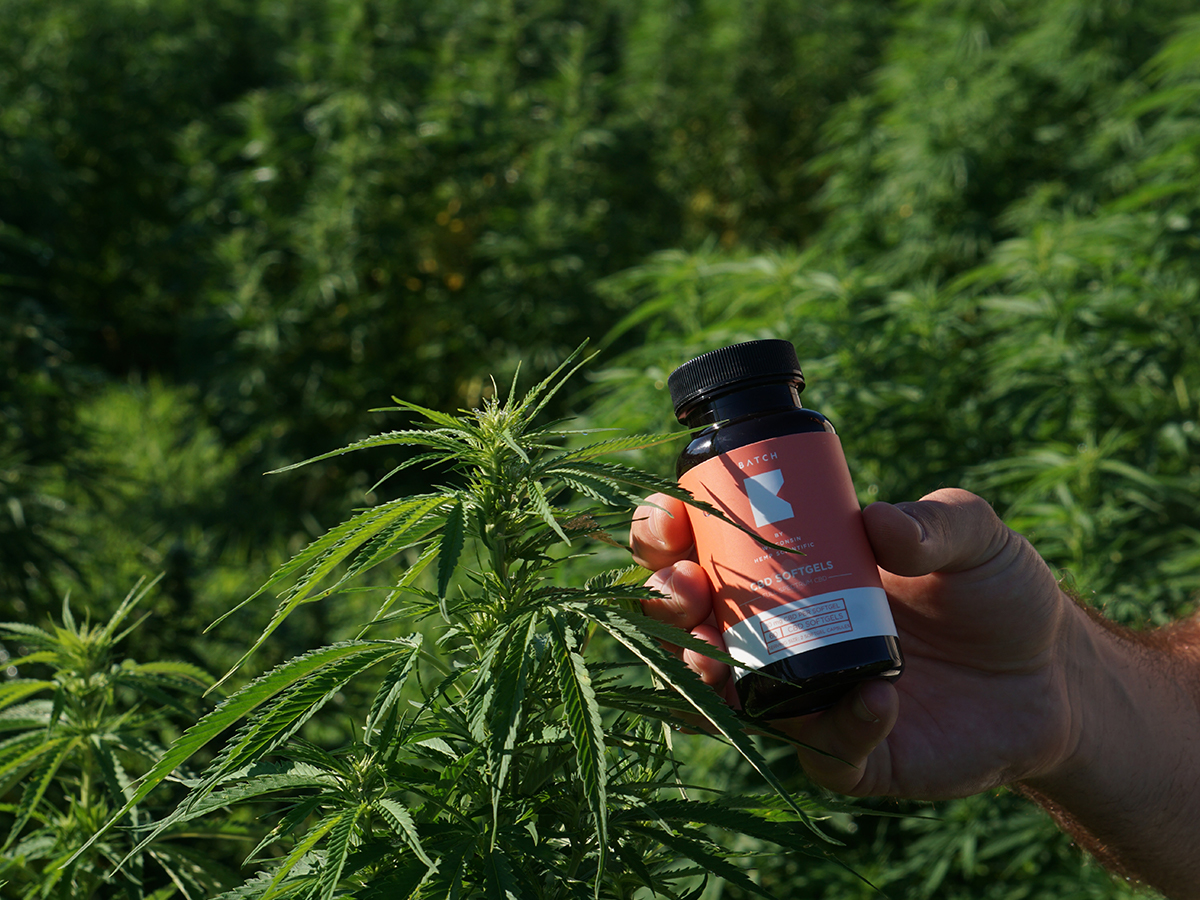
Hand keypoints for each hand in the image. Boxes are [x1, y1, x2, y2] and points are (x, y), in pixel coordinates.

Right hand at [631, 488, 1082, 799]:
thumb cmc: (997, 592)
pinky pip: (823, 750)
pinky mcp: (851, 756)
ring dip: (708, 674)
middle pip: (690, 623)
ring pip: (727, 697)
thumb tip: (877, 525)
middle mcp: (780, 636)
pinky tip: (879, 697)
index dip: (667, 533)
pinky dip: (840, 726)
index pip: (703, 548)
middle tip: (684, 586)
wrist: (1055, 677)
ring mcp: (808, 699)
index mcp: (790, 570)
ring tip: (722, 651)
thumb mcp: (974, 536)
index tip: (668, 515)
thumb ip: (936, 521)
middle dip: (665, 602)